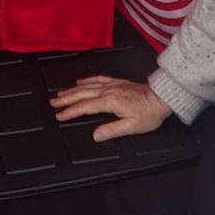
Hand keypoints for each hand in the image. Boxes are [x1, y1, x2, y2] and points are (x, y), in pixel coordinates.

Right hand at [49, 76, 172, 141]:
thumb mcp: (132, 126)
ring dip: (72, 89)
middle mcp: (108, 91)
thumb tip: (95, 135)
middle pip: (82, 94)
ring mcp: (112, 84)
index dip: (70, 112)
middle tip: (53, 102)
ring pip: (87, 85)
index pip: (85, 107)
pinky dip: (86, 80)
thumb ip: (112, 130)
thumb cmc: (149, 113)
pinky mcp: (117, 82)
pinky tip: (80, 81)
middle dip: (66, 98)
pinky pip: (97, 78)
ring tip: (60, 93)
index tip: (59, 115)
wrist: (162, 97)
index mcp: (109, 102)